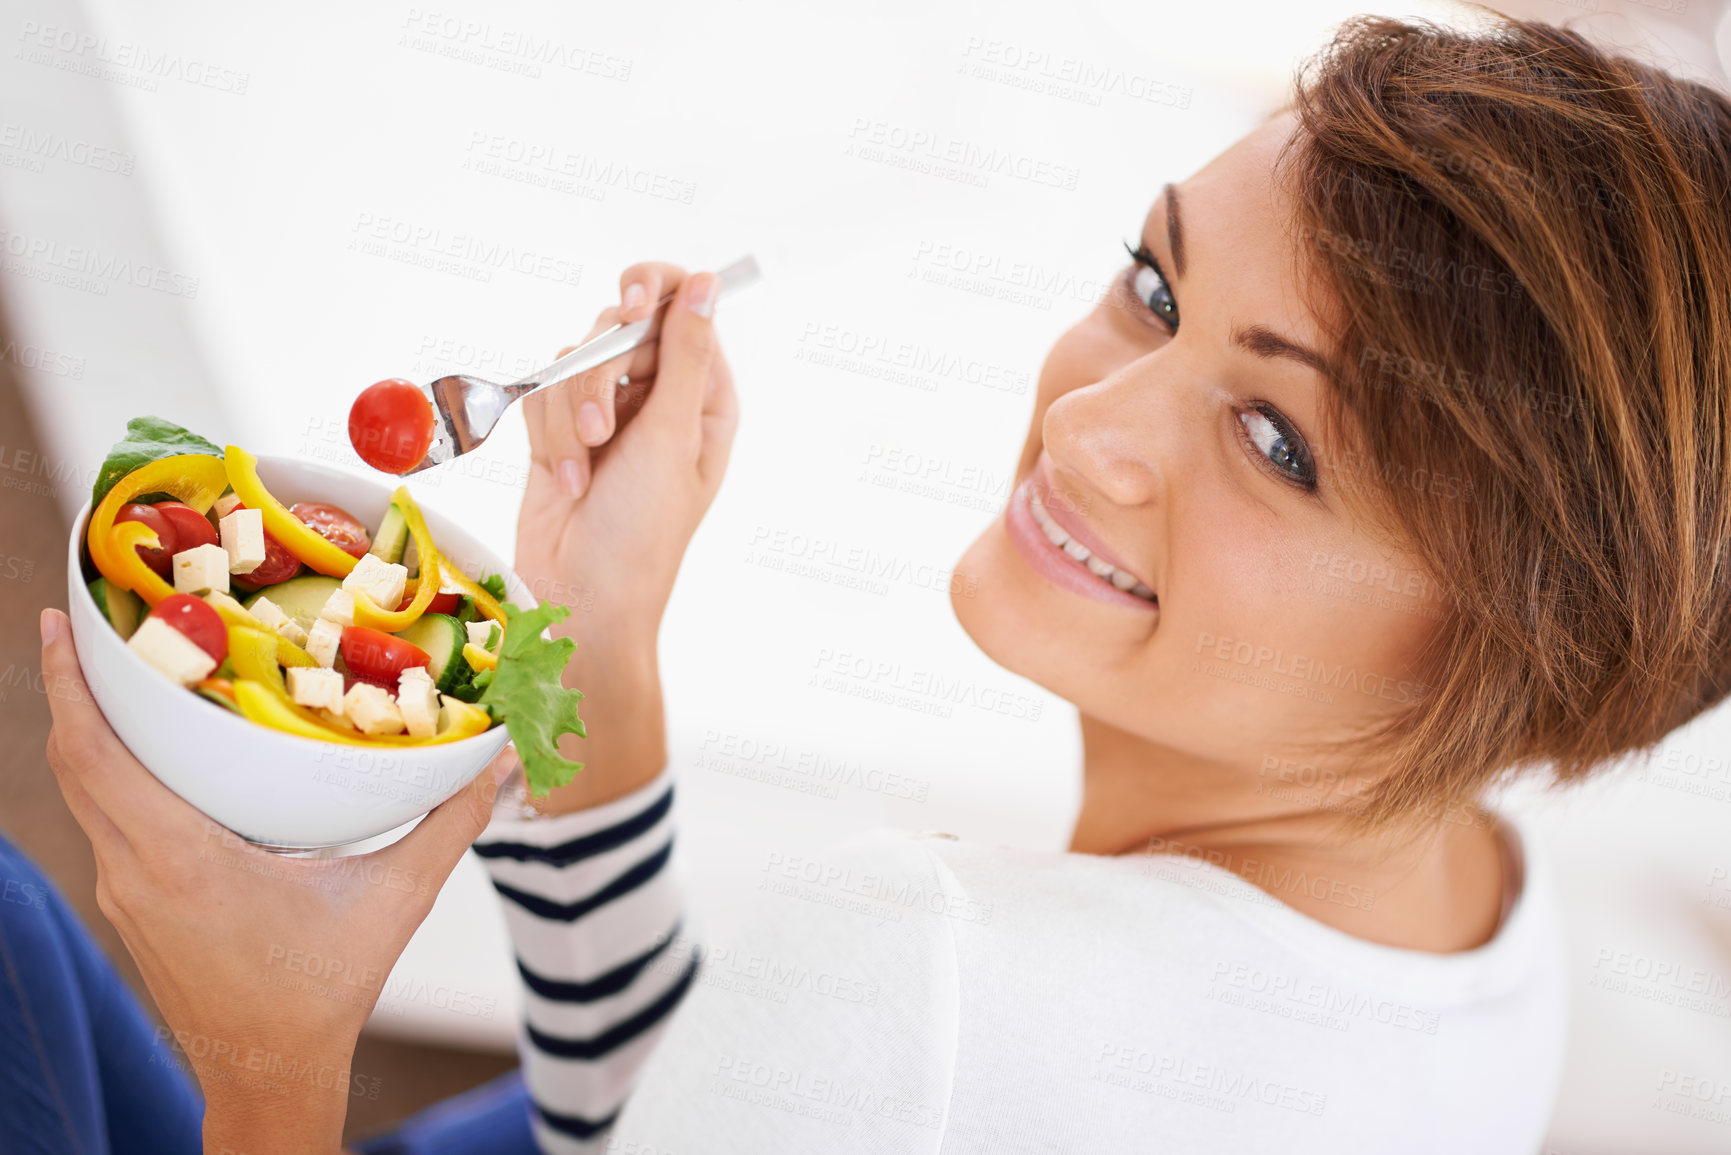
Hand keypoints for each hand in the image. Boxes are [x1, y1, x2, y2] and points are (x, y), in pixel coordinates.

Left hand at [39, 607, 511, 1150]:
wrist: (269, 1073)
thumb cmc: (322, 992)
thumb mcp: (393, 901)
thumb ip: (447, 826)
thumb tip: (498, 764)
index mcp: (179, 860)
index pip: (95, 757)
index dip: (68, 686)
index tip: (59, 625)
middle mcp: (134, 870)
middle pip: (73, 761)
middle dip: (66, 686)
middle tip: (80, 617)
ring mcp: (125, 891)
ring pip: (82, 791)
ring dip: (84, 727)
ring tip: (108, 668)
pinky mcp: (133, 903)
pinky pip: (103, 818)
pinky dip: (107, 769)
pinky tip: (144, 748)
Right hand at [515, 263, 739, 811]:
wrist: (582, 596)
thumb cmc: (642, 534)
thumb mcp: (673, 438)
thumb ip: (683, 354)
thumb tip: (707, 283)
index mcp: (703, 395)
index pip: (683, 303)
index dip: (653, 289)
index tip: (630, 304)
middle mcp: (659, 396)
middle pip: (617, 326)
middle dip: (599, 378)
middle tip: (605, 431)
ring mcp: (608, 413)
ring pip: (571, 360)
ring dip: (570, 418)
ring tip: (584, 474)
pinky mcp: (561, 430)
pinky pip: (541, 394)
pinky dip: (547, 437)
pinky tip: (567, 482)